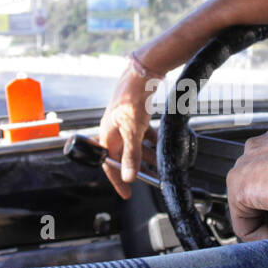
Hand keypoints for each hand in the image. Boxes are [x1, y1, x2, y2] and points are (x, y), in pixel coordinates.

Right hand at [95, 65, 158, 198]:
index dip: (117, 180)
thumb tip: (129, 177)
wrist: (141, 74)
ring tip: (158, 165)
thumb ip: (132, 155)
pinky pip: (143, 134)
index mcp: (107, 135)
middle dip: (137, 168)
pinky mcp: (136, 115)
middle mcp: (114, 130)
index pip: (109, 164)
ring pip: (135, 145)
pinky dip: (151, 141)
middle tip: (150, 178)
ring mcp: (125, 122)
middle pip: (124, 156)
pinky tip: (160, 145)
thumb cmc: (131, 98)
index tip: (127, 194)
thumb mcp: (132, 130)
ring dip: (146, 156)